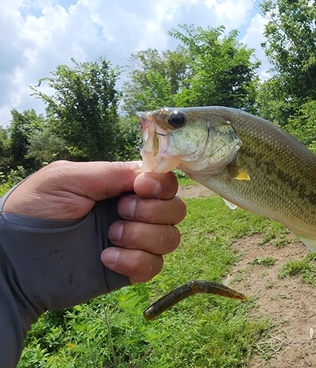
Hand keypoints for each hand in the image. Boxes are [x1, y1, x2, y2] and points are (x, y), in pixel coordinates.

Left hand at [3, 160, 185, 282]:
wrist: (14, 260)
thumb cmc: (34, 211)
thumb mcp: (66, 178)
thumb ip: (110, 172)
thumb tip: (148, 174)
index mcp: (121, 187)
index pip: (164, 182)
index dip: (161, 185)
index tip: (140, 188)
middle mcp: (134, 212)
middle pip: (175, 209)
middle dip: (152, 211)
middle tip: (117, 213)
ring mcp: (134, 242)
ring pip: (171, 238)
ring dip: (143, 236)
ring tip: (109, 236)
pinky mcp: (129, 269)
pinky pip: (155, 266)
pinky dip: (135, 261)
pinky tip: (106, 258)